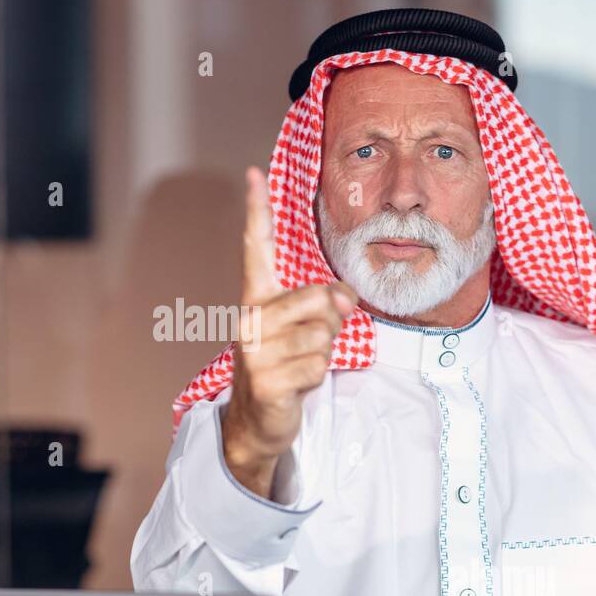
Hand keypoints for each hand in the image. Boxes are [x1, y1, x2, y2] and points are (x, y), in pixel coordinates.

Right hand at [221, 166, 357, 498]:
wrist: (255, 422)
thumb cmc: (282, 366)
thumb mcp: (302, 329)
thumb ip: (322, 305)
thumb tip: (346, 298)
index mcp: (255, 299)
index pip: (255, 248)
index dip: (256, 210)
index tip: (254, 173)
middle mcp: (249, 319)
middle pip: (315, 298)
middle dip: (330, 320)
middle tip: (312, 340)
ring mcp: (254, 350)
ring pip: (322, 335)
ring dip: (323, 353)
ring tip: (300, 364)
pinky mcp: (266, 380)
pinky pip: (317, 364)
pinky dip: (316, 377)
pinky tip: (297, 384)